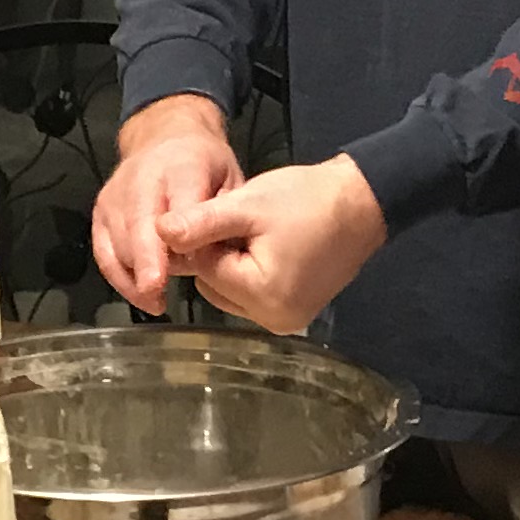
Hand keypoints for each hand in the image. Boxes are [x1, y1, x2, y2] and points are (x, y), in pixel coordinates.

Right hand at [91, 96, 242, 313]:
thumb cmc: (206, 166)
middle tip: (155, 294)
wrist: (168, 139)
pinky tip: (140, 296)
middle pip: (139, 223)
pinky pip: (104, 252)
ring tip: (157, 301)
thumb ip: (223, 217)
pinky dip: (119, 278)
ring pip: (118, 241)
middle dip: (147, 260)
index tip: (186, 261)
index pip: (180, 199)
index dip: (181, 231)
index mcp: (182, 165)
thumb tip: (214, 258)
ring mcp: (115, 195)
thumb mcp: (231, 180)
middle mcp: (141, 177)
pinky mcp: (100, 213)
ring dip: (135, 275)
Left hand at [159, 156, 385, 332]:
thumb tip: (157, 233)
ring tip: (260, 232)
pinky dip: (252, 270)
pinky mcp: (295, 313)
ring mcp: (287, 320)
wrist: (362, 202)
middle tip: (246, 222)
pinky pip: (253, 294)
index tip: (223, 211)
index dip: (205, 237)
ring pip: (229, 290)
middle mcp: (274, 319)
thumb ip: (200, 223)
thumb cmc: (307, 199)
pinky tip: (271, 245)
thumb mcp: (247, 205)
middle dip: (219, 253)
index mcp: (263, 296)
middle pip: (214, 285)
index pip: (204, 268)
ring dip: (233, 262)